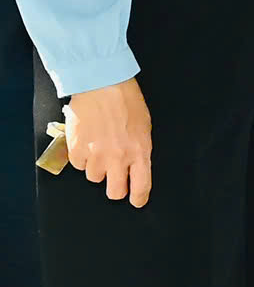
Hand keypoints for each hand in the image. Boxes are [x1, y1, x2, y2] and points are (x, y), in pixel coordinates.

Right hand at [62, 79, 151, 205]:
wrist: (101, 85)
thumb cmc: (126, 101)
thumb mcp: (143, 126)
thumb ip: (139, 149)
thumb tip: (135, 165)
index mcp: (140, 151)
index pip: (141, 185)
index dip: (139, 198)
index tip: (137, 201)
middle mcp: (118, 158)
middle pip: (115, 192)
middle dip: (116, 188)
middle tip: (115, 179)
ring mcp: (96, 156)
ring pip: (94, 178)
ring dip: (97, 168)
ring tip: (100, 148)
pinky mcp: (77, 151)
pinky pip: (79, 165)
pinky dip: (82, 158)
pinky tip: (87, 142)